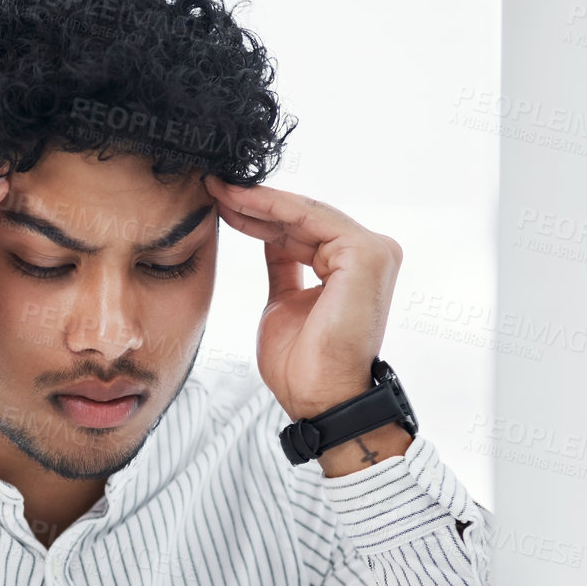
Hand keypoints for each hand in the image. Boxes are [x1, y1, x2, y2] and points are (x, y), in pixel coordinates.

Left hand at [205, 177, 410, 475]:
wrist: (319, 398)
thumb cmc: (303, 365)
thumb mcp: (284, 302)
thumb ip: (283, 265)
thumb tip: (269, 238)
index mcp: (353, 267)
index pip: (301, 230)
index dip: (259, 216)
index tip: (220, 202)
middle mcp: (370, 255)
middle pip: (302, 218)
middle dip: (254, 202)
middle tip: (213, 187)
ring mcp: (372, 252)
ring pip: (303, 213)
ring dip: (257, 200)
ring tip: (218, 190)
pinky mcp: (366, 254)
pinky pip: (308, 219)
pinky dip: (272, 207)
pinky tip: (238, 201)